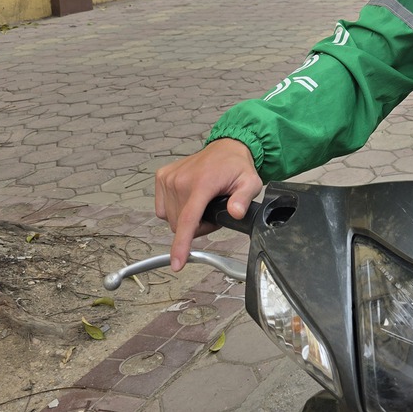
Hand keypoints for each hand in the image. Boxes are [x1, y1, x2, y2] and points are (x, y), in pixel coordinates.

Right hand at [155, 138, 262, 271]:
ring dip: (186, 219)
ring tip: (203, 204)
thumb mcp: (250, 183)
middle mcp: (181, 180)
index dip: (181, 245)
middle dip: (197, 227)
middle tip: (213, 212)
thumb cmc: (236, 166)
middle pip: (180, 225)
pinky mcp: (162, 177)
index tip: (177, 264)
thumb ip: (244, 199)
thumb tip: (236, 213)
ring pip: (170, 218)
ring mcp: (169, 178)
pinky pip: (162, 208)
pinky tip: (189, 199)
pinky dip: (174, 210)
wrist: (226, 148)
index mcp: (202, 183)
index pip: (188, 220)